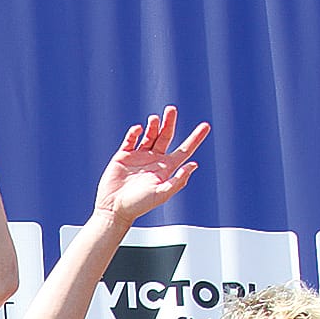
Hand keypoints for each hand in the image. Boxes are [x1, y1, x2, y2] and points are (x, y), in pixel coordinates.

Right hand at [94, 107, 207, 224]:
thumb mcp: (160, 195)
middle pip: (166, 136)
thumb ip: (177, 181)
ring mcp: (139, 156)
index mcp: (165, 168)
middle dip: (169, 122)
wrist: (113, 208)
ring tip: (154, 119)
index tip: (206, 126)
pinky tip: (138, 129)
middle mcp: (154, 160)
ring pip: (149, 135)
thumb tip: (193, 165)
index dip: (195, 138)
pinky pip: (131, 139)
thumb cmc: (138, 205)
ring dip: (153, 125)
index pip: (184, 150)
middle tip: (171, 109)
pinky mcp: (123, 156)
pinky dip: (134, 132)